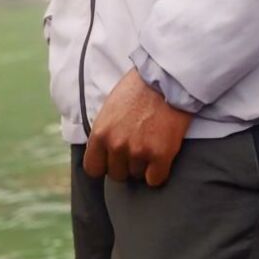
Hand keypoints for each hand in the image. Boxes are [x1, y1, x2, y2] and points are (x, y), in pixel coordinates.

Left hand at [83, 68, 192, 187]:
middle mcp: (116, 145)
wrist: (166, 79)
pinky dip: (158, 172)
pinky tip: (161, 157)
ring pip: (137, 176)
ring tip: (151, 144)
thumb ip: (105, 132)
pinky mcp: (160, 155)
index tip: (112, 160)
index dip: (104, 165)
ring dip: (143, 165)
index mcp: (100, 133)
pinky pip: (155, 179)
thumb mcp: (109, 109)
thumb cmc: (137, 89)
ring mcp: (138, 151)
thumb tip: (104, 153)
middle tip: (136, 148)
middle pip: (117, 174)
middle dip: (125, 165)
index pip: (93, 168)